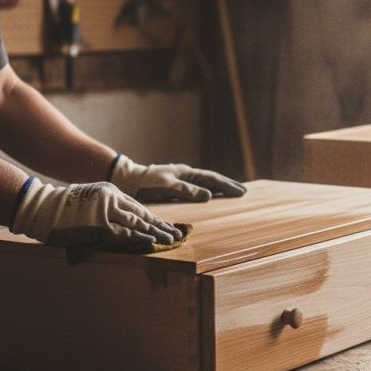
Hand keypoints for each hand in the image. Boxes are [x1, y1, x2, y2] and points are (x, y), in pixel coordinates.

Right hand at [11, 177, 181, 247]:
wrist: (41, 206)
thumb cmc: (63, 207)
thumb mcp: (90, 200)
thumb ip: (107, 211)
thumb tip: (121, 225)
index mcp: (112, 192)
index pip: (139, 207)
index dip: (154, 218)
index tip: (167, 225)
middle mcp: (113, 199)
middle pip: (144, 214)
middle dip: (161, 225)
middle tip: (177, 234)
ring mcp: (107, 212)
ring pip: (138, 223)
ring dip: (157, 232)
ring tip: (171, 239)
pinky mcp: (99, 225)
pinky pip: (124, 233)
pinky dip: (140, 238)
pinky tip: (152, 241)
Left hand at [109, 154, 246, 202]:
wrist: (126, 180)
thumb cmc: (145, 183)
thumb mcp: (166, 186)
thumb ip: (187, 190)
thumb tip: (210, 195)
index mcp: (185, 173)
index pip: (211, 178)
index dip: (227, 185)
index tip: (241, 192)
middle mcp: (185, 174)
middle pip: (211, 179)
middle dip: (228, 185)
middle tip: (244, 192)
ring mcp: (181, 180)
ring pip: (205, 183)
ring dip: (219, 188)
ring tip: (233, 193)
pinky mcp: (175, 187)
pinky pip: (197, 189)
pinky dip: (208, 191)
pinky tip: (211, 197)